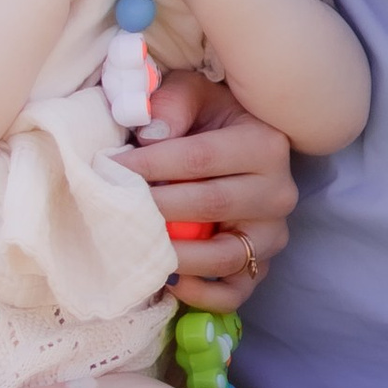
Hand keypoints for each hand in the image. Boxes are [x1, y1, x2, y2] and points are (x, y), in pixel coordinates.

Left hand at [110, 72, 293, 308]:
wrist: (239, 145)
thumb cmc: (209, 118)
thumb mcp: (192, 93)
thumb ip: (171, 104)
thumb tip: (151, 137)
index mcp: (265, 144)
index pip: (199, 159)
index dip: (150, 165)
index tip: (109, 169)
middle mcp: (279, 192)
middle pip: (210, 205)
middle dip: (155, 207)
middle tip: (113, 205)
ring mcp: (273, 235)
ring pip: (223, 255)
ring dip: (174, 254)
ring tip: (136, 243)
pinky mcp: (262, 266)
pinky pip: (234, 292)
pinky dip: (201, 294)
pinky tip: (170, 280)